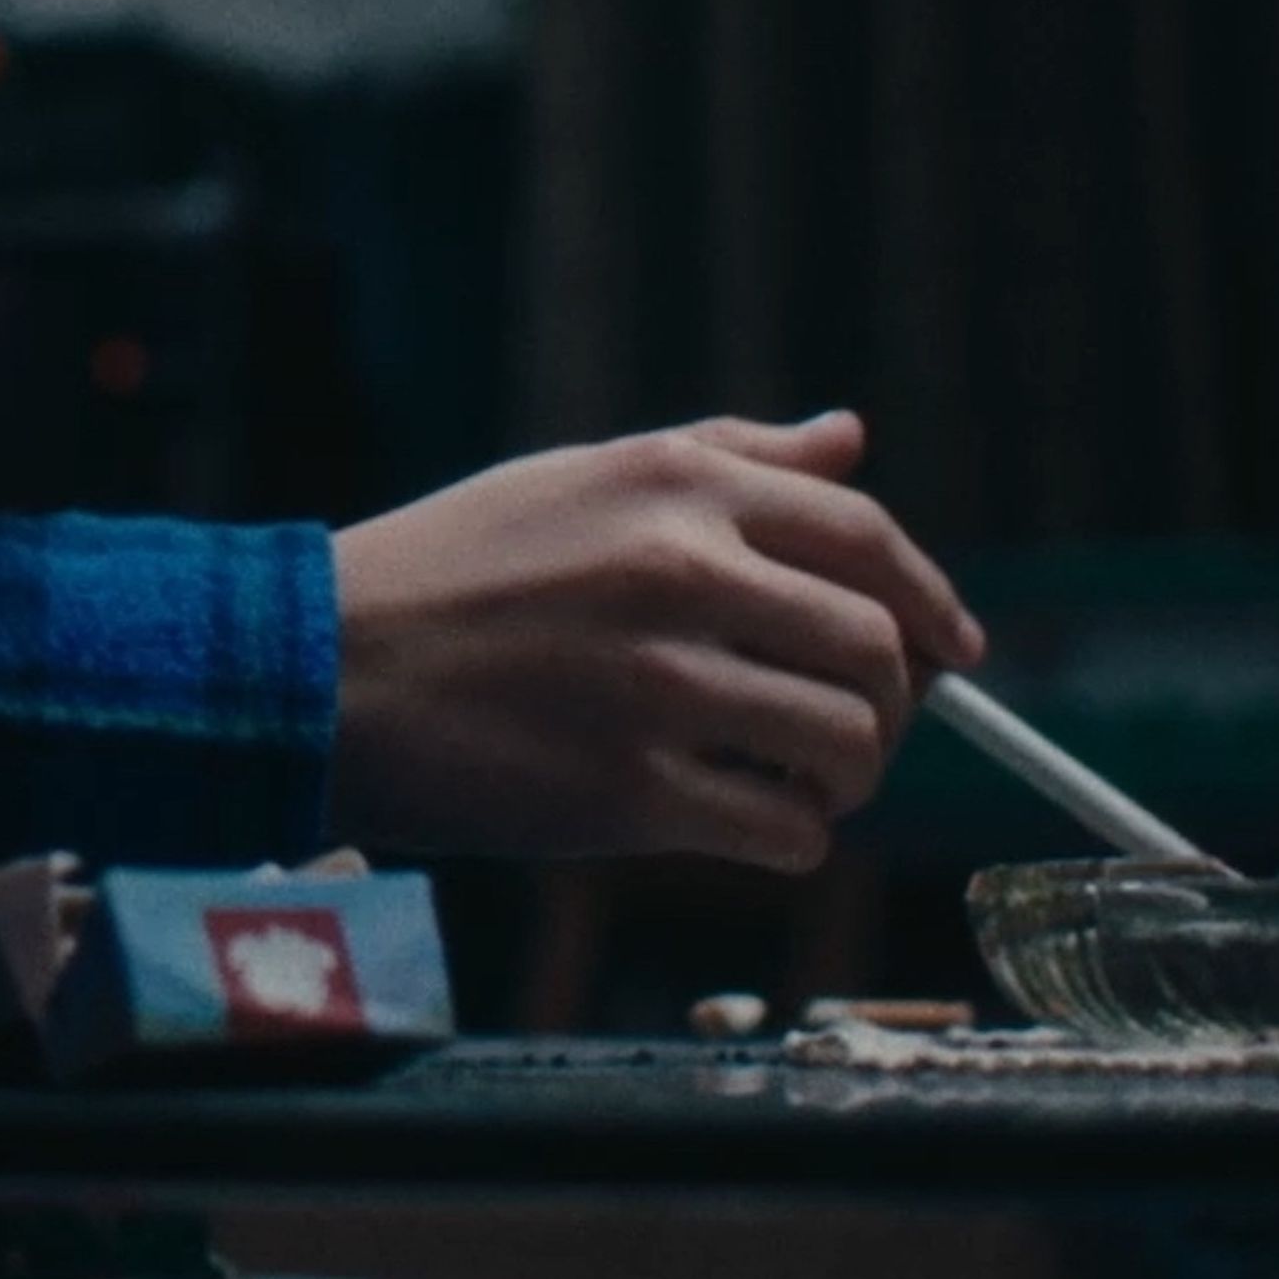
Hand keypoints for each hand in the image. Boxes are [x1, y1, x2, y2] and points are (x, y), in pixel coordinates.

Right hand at [324, 412, 983, 872]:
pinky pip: (783, 829)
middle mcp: (679, 572)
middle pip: (874, 648)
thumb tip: (849, 440)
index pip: (865, 537)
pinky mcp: (628, 792)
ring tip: (807, 781)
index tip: (956, 650)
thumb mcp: (581, 479)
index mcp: (673, 486)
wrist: (322, 667)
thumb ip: (723, 457)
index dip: (932, 599)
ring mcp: (657, 686)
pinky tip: (753, 823)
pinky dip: (794, 837)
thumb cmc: (452, 569)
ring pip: (846, 743)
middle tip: (860, 731)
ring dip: (851, 776)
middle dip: (894, 703)